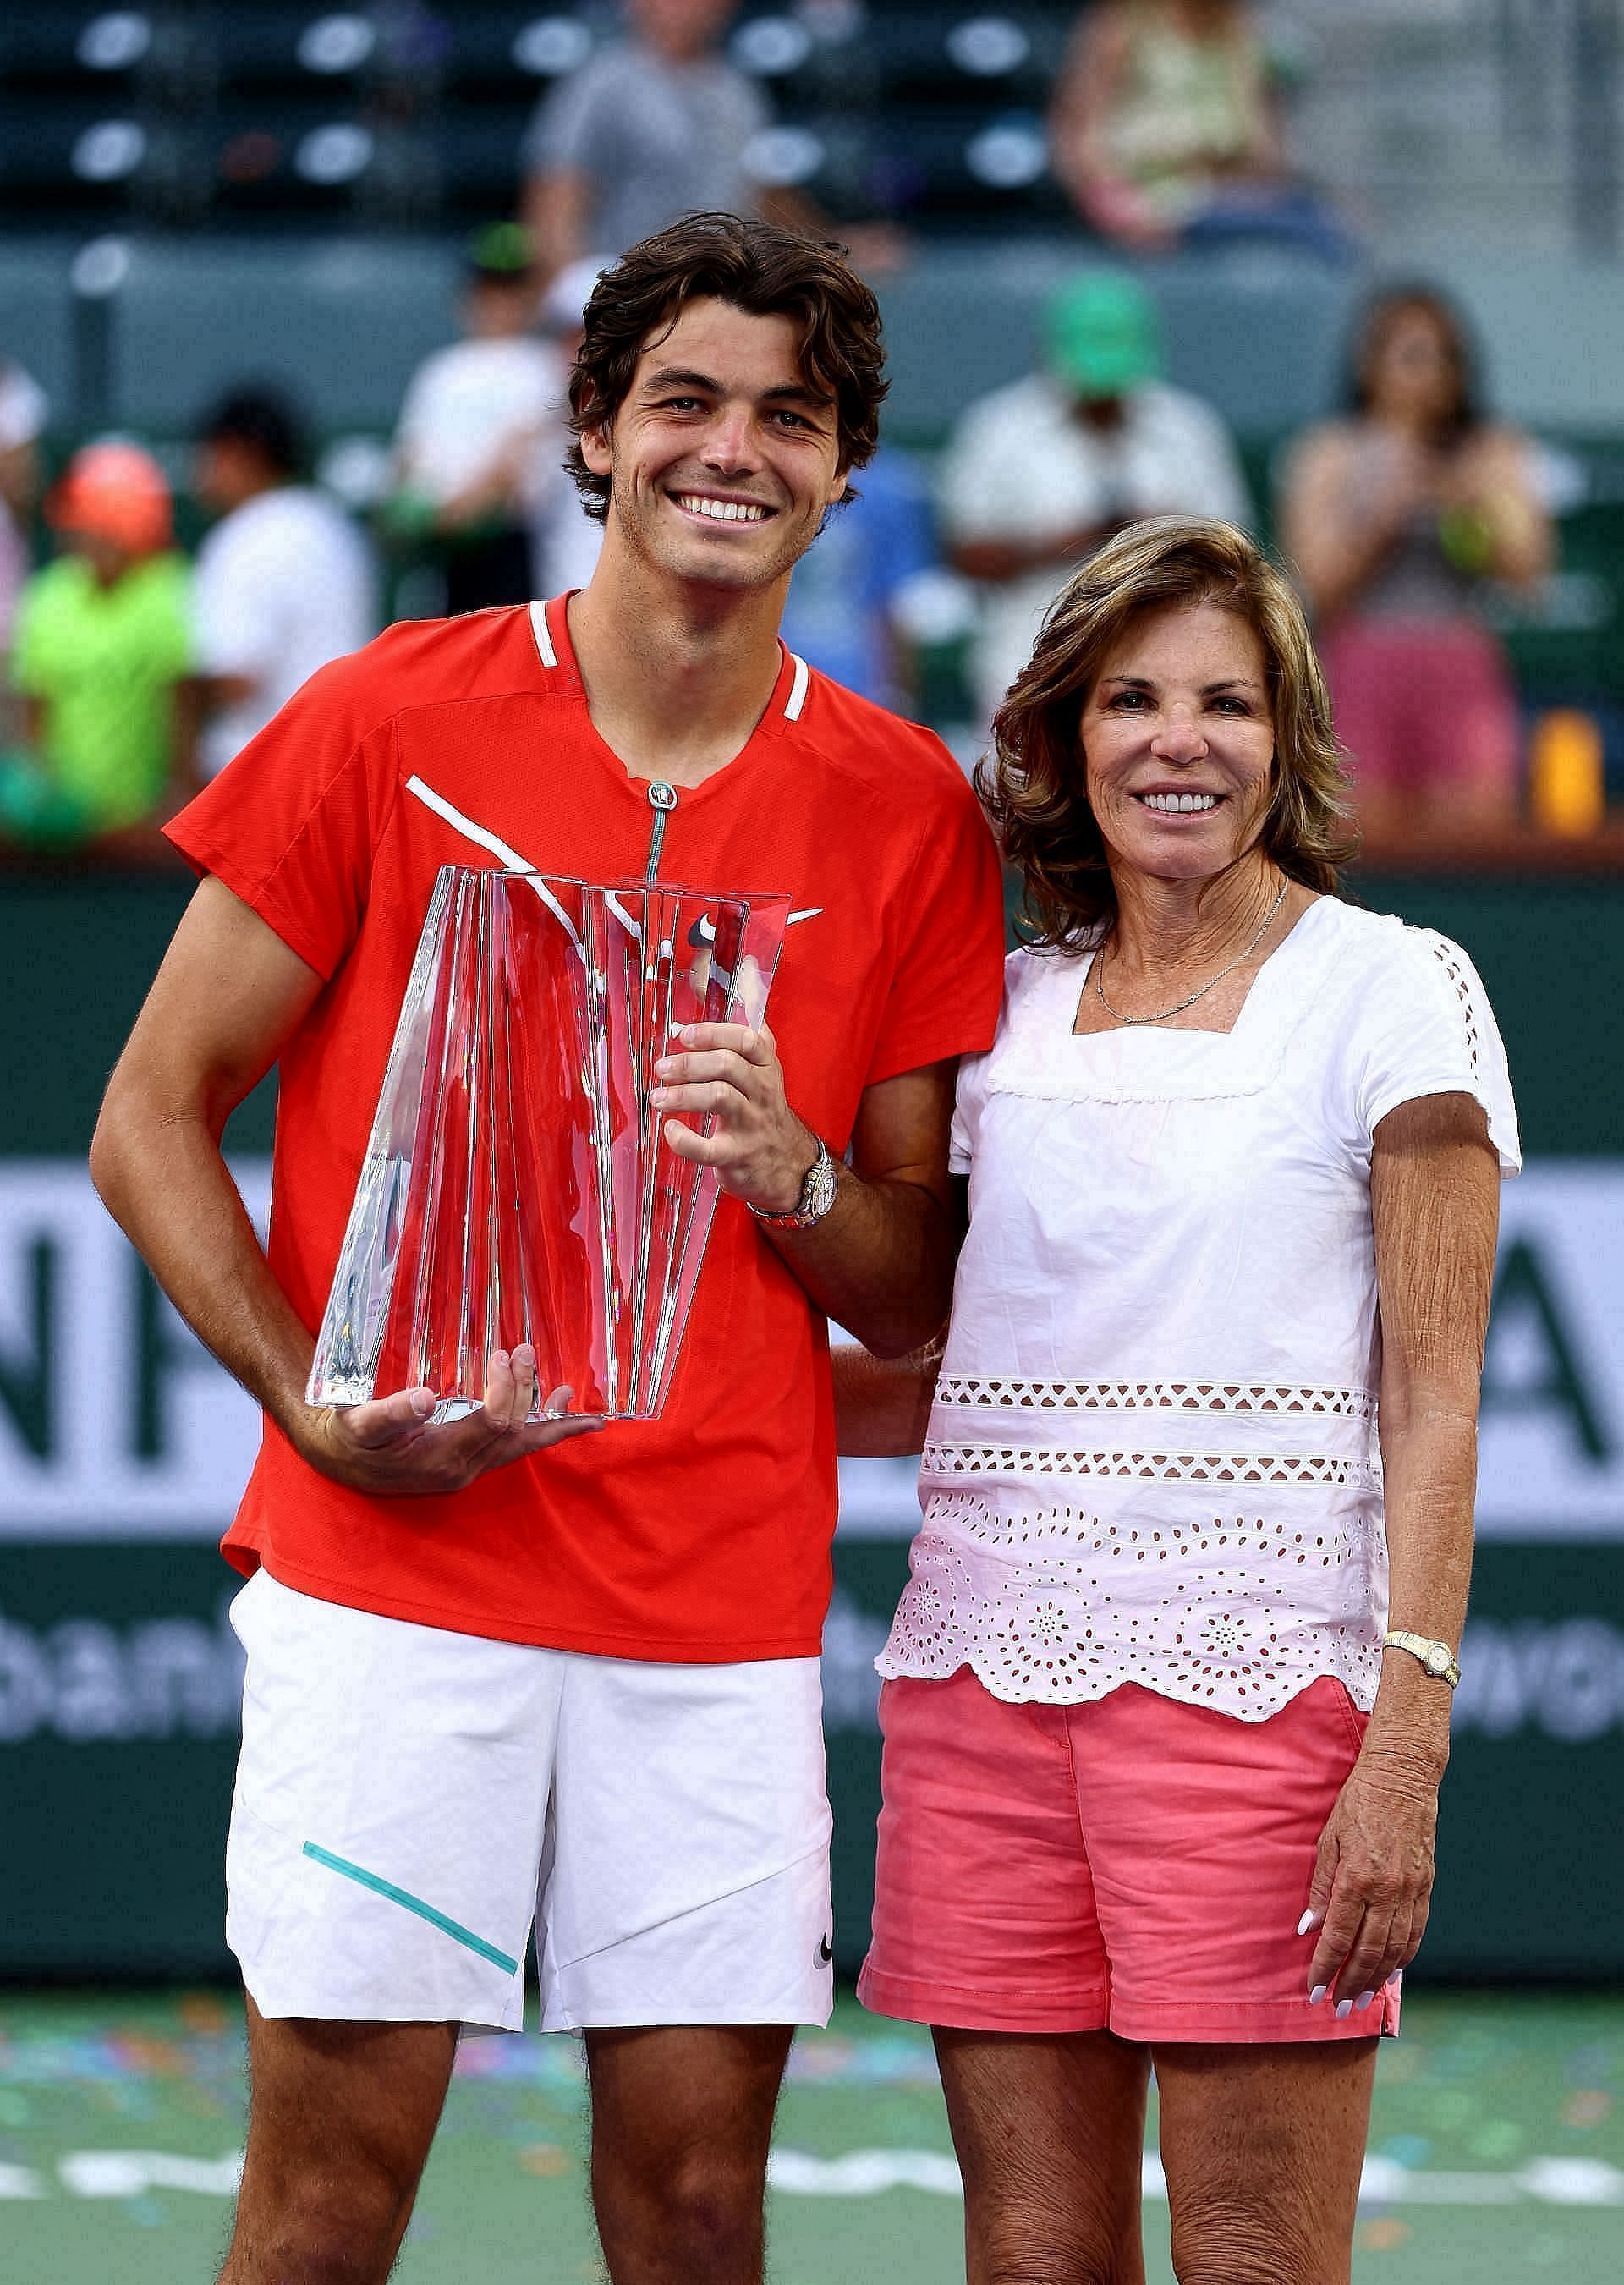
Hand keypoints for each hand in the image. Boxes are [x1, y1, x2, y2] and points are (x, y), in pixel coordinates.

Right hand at [295, 1344, 604, 1495]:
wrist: (339, 1460)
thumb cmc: (349, 1436)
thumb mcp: (361, 1423)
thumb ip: (391, 1413)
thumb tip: (423, 1398)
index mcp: (442, 1459)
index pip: (494, 1421)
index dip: (506, 1388)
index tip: (502, 1353)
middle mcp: (463, 1469)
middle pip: (512, 1429)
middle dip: (526, 1390)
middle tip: (525, 1350)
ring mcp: (468, 1469)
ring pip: (520, 1444)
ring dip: (547, 1419)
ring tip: (575, 1398)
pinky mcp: (468, 1462)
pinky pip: (511, 1448)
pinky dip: (537, 1431)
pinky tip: (555, 1414)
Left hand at [650, 1020, 819, 1213]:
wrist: (789, 1166)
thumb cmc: (764, 1110)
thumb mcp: (764, 1068)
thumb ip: (749, 1028)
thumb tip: (745, 972)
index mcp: (766, 1068)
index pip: (747, 1040)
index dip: (713, 1033)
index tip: (684, 1034)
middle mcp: (762, 1092)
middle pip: (728, 1066)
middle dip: (689, 1063)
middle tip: (661, 1068)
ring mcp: (751, 1125)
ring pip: (719, 1099)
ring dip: (682, 1095)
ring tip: (658, 1098)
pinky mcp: (737, 1156)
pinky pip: (708, 1149)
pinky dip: (684, 1140)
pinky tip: (670, 1131)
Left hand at [1300, 1750, 1438, 2014]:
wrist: (1402, 1778)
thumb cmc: (1357, 1804)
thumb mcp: (1328, 1839)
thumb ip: (1319, 1887)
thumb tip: (1306, 1929)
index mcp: (1358, 1878)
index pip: (1338, 1936)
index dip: (1325, 1967)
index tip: (1314, 1991)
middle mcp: (1388, 1890)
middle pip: (1369, 1952)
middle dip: (1352, 1984)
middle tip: (1339, 2008)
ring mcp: (1411, 1891)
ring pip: (1396, 1950)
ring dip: (1379, 1980)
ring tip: (1363, 2000)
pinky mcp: (1426, 1887)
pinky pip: (1416, 1932)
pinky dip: (1403, 1958)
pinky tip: (1392, 1972)